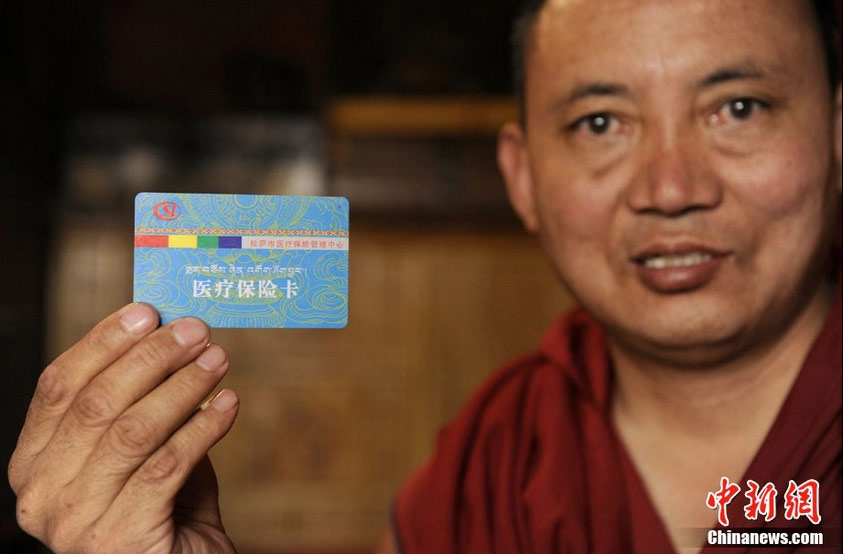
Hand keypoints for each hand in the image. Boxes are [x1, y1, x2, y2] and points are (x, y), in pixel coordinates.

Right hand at [8, 303, 238, 552]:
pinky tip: (229, 404)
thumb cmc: (164, 510)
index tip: (147, 312)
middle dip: (152, 357)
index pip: (59, 387)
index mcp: (34, 464)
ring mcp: (74, 522)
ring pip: (132, 431)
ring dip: (183, 386)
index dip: (103, 343)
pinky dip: (202, 427)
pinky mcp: (119, 539)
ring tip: (219, 359)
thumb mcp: (145, 451)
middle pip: (96, 403)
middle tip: (197, 330)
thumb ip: (145, 402)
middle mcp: (41, 494)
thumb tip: (171, 336)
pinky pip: (166, 466)